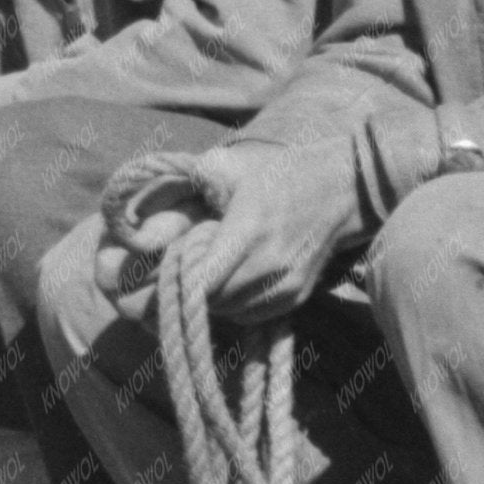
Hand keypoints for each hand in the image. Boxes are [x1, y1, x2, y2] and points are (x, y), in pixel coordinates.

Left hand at [92, 132, 369, 326]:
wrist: (341, 191)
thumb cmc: (278, 175)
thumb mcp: (228, 168)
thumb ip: (187, 184)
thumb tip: (142, 211)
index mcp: (249, 228)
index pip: (202, 280)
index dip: (179, 282)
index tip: (169, 268)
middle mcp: (269, 263)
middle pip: (211, 300)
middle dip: (189, 291)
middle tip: (181, 271)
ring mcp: (285, 286)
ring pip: (228, 312)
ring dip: (210, 299)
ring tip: (208, 272)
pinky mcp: (295, 298)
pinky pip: (248, 315)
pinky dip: (232, 305)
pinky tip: (231, 281)